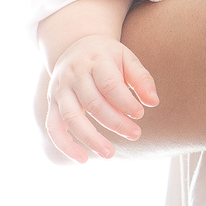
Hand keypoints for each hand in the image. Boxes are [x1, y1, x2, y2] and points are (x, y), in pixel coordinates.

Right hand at [45, 34, 158, 162]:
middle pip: (93, 103)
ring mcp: (60, 90)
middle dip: (116, 122)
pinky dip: (64, 145)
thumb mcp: (127, 58)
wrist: (74, 46)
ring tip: (110, 154)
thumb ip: (141, 78)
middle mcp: (74, 75)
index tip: (140, 114)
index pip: (110, 85)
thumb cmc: (107, 57)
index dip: (125, 102)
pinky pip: (53, 127)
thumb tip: (153, 102)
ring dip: (91, 138)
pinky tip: (82, 159)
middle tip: (135, 134)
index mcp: (95, 61)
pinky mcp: (52, 104)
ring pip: (72, 117)